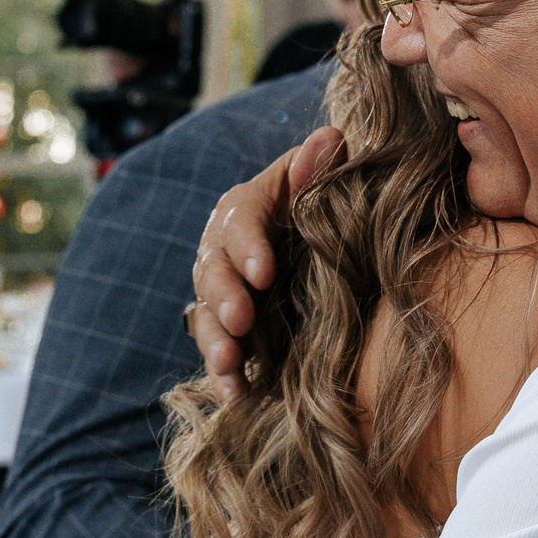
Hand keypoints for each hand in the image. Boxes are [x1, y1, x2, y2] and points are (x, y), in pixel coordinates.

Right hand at [189, 127, 343, 401]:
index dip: (248, 246)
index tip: (264, 271)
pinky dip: (225, 376)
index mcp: (244, 207)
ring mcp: (220, 292)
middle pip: (213, 271)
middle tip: (241, 319)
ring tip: (230, 363)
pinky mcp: (228, 329)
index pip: (240, 221)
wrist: (310, 243)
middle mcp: (222, 250)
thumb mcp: (318, 184)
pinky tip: (237, 398)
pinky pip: (219, 351)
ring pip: (207, 315)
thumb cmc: (316, 206)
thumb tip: (330, 139)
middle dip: (225, 297)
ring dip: (216, 341)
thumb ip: (320, 167)